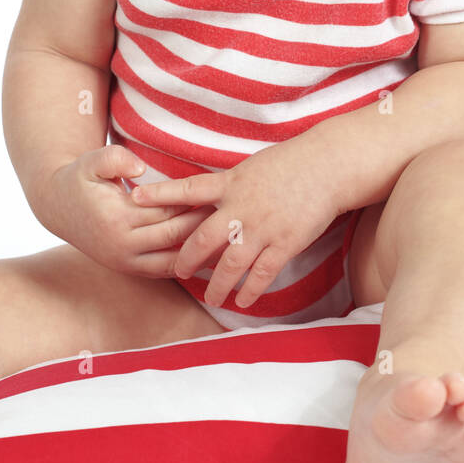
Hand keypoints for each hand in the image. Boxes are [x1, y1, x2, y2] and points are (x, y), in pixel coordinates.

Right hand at [42, 145, 214, 277]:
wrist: (57, 206)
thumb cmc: (80, 179)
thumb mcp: (91, 161)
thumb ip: (115, 159)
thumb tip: (142, 169)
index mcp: (117, 220)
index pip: (166, 211)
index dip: (194, 202)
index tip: (220, 194)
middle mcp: (123, 246)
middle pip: (175, 236)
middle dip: (204, 225)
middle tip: (235, 214)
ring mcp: (125, 262)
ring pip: (174, 260)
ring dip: (201, 250)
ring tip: (229, 235)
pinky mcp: (129, 269)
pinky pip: (165, 271)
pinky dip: (188, 264)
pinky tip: (211, 254)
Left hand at [129, 140, 340, 308]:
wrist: (327, 165)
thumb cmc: (290, 162)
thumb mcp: (251, 167)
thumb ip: (229, 185)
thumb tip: (207, 195)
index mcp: (231, 183)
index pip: (188, 189)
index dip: (161, 194)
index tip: (135, 197)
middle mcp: (241, 207)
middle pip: (204, 238)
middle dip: (187, 259)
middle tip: (178, 272)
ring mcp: (263, 227)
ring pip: (231, 264)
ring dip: (218, 285)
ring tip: (213, 299)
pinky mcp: (285, 242)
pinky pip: (263, 273)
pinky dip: (251, 290)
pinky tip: (243, 301)